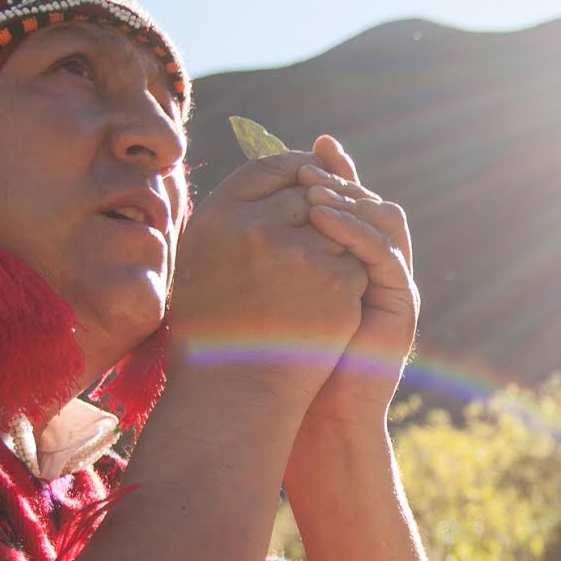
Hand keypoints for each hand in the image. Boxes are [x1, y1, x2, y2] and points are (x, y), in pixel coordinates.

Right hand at [166, 148, 368, 406]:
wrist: (234, 394)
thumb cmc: (214, 330)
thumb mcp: (206, 262)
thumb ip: (238, 216)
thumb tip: (281, 176)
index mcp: (214, 217)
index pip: (267, 167)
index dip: (293, 170)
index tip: (305, 182)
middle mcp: (253, 227)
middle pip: (310, 189)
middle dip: (323, 205)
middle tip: (318, 232)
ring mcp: (298, 252)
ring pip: (338, 224)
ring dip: (336, 244)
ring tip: (311, 283)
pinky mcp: (334, 280)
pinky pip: (355, 261)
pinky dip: (348, 282)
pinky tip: (326, 310)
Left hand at [287, 136, 418, 462]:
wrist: (312, 418)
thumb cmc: (277, 362)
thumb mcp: (263, 296)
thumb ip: (259, 257)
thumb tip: (225, 214)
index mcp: (346, 261)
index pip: (344, 201)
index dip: (326, 171)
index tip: (299, 148)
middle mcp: (375, 267)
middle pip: (369, 201)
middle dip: (341, 176)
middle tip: (311, 159)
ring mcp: (392, 284)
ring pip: (385, 219)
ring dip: (350, 199)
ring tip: (313, 188)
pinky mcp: (401, 304)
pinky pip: (384, 254)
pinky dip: (354, 231)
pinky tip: (323, 220)